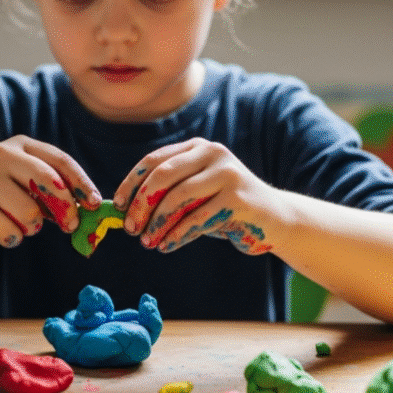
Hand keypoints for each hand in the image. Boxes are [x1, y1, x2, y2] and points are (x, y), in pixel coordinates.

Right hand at [0, 135, 100, 247]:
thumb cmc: (0, 199)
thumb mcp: (27, 187)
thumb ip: (54, 193)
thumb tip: (90, 210)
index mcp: (21, 145)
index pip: (60, 160)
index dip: (81, 183)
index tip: (95, 204)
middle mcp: (2, 154)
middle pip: (48, 180)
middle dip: (65, 207)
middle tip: (70, 225)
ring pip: (29, 212)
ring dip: (32, 227)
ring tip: (20, 225)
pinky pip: (10, 231)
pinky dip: (13, 238)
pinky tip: (0, 230)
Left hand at [112, 138, 277, 254]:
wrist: (275, 218)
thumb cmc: (225, 207)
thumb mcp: (196, 193)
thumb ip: (168, 194)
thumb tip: (126, 211)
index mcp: (197, 147)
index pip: (154, 161)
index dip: (131, 184)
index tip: (117, 207)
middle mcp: (212, 154)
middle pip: (163, 176)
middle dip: (141, 204)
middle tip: (130, 228)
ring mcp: (227, 174)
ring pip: (179, 198)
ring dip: (157, 223)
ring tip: (147, 242)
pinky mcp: (238, 199)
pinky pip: (197, 219)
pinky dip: (177, 235)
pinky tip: (166, 246)